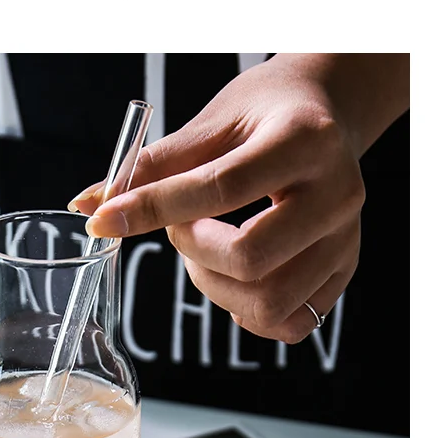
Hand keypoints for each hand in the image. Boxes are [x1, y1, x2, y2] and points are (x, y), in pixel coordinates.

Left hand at [69, 54, 406, 342]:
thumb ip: (152, 167)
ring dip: (217, 287)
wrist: (324, 115)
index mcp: (304, 141)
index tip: (106, 220)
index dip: (154, 209)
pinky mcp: (344, 271)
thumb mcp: (210, 123)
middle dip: (193, 252)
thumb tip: (90, 206)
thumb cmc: (264, 115)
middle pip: (250, 258)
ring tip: (209, 251)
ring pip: (271, 302)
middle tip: (182, 227)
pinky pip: (291, 322)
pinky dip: (250, 312)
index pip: (222, 188)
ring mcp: (346, 239)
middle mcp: (338, 193)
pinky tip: (237, 279)